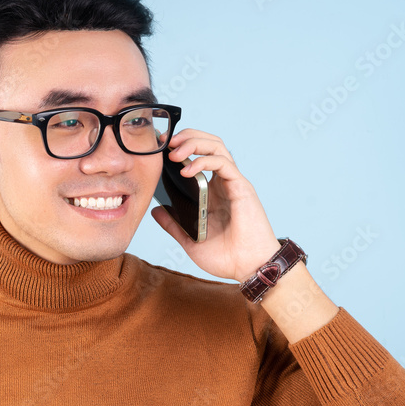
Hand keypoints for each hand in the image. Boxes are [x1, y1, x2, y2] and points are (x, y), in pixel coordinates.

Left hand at [150, 128, 282, 283]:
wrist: (249, 269)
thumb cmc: (227, 257)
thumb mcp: (190, 240)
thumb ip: (174, 224)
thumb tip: (156, 211)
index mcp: (212, 192)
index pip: (199, 156)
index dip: (182, 147)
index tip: (161, 149)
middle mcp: (223, 183)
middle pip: (209, 144)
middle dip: (187, 137)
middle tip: (166, 143)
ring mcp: (233, 183)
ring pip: (217, 147)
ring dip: (194, 143)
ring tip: (175, 152)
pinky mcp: (241, 187)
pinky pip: (224, 163)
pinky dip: (204, 161)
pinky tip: (187, 170)